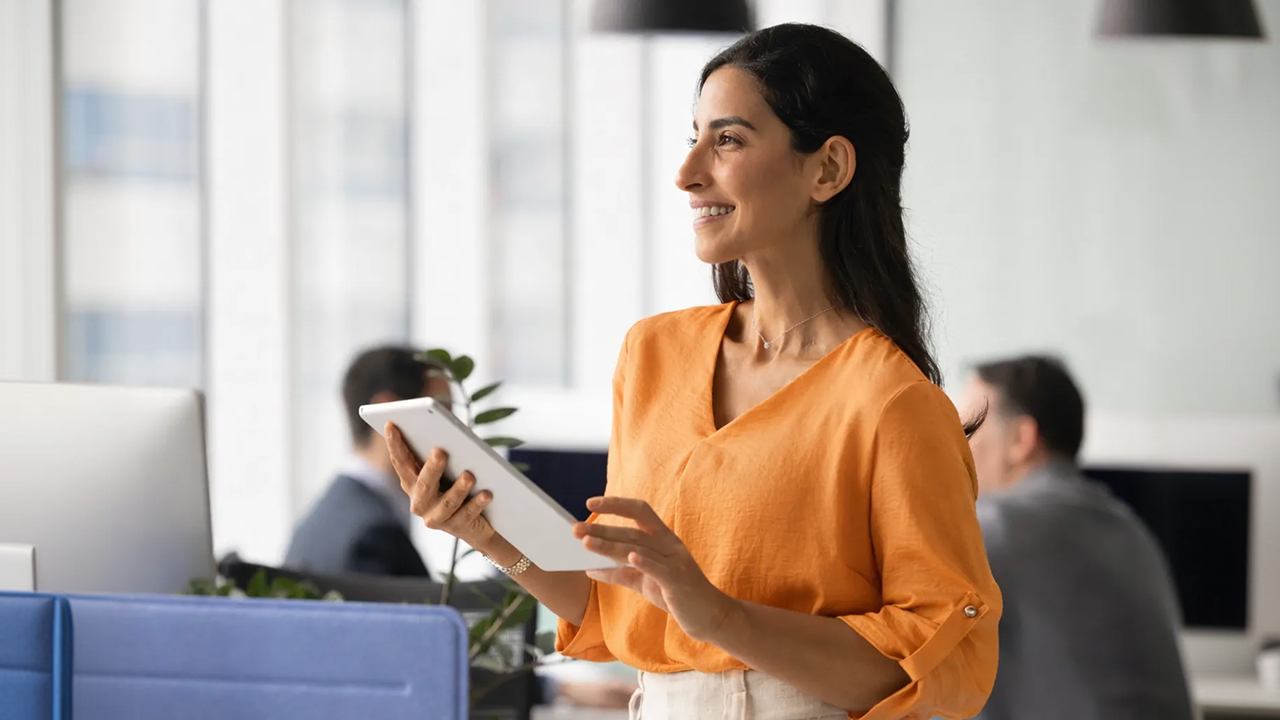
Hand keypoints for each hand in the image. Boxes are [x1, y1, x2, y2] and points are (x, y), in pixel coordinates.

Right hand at [384, 422, 497, 550]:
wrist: (477, 523)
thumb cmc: (457, 484)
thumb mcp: (446, 467)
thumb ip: (437, 451)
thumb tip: (443, 428)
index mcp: (412, 482)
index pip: (400, 462)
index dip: (394, 444)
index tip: (391, 424)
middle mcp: (420, 502)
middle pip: (424, 484)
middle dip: (432, 468)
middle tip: (440, 451)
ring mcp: (437, 517)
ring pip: (447, 503)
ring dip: (458, 489)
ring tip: (469, 476)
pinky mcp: (457, 527)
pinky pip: (468, 514)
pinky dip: (477, 503)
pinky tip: (487, 493)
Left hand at [575, 496, 738, 642]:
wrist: (711, 617)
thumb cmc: (677, 595)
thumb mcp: (645, 582)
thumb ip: (620, 573)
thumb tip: (590, 569)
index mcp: (663, 539)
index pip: (639, 511)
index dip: (616, 504)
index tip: (590, 503)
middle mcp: (669, 544)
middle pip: (632, 531)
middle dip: (602, 530)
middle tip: (574, 529)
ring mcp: (675, 562)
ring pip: (639, 548)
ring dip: (611, 545)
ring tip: (586, 543)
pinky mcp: (679, 581)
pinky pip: (659, 569)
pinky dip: (644, 561)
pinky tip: (629, 557)